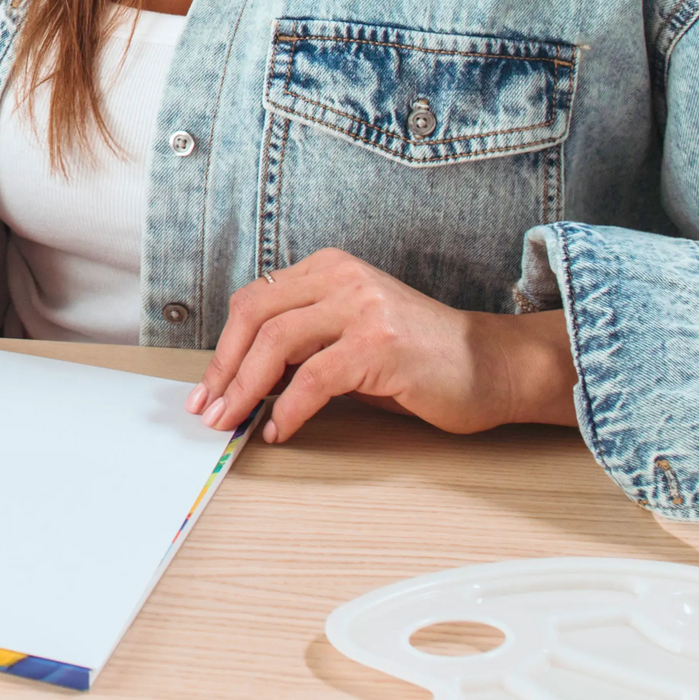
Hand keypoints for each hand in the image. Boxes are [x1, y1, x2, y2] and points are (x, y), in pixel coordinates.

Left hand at [185, 247, 576, 442]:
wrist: (491, 366)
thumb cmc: (419, 358)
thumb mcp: (350, 337)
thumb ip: (302, 346)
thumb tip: (243, 381)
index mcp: (329, 269)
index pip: (254, 301)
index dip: (223, 347)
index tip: (207, 388)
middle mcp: (342, 278)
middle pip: (255, 317)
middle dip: (224, 369)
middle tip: (208, 410)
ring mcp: (361, 307)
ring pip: (277, 344)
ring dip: (245, 390)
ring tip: (232, 423)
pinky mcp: (379, 344)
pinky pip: (314, 379)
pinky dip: (289, 410)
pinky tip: (279, 430)